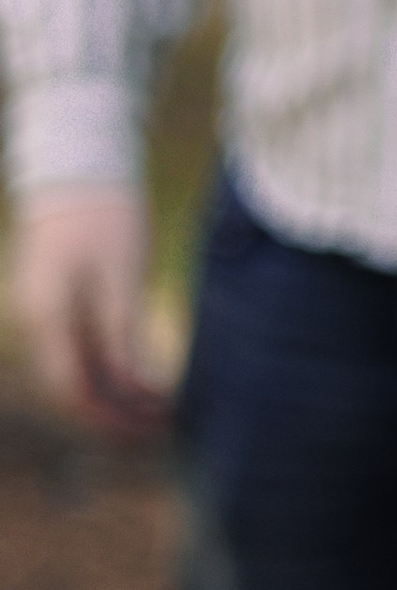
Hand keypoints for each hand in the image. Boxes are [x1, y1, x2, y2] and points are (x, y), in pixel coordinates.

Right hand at [10, 186, 167, 436]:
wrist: (81, 161)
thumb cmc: (104, 213)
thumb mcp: (121, 274)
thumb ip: (121, 332)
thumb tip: (134, 388)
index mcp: (48, 317)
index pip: (73, 389)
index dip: (111, 418)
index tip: (154, 427)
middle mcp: (40, 320)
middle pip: (73, 386)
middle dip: (115, 413)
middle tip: (163, 427)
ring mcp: (48, 310)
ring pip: (79, 369)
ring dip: (116, 394)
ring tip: (160, 407)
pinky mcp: (64, 298)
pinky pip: (84, 346)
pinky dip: (113, 367)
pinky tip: (145, 373)